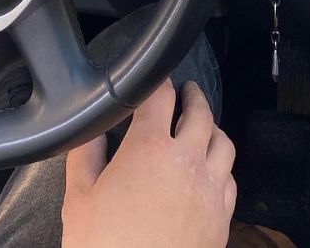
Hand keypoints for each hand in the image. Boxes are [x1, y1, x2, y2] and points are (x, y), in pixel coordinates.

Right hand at [62, 79, 235, 247]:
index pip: (160, 96)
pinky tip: (209, 171)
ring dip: (211, 129)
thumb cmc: (104, 247)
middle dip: (192, 96)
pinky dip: (221, 166)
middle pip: (200, 112)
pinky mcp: (222, 216)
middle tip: (184, 92)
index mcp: (149, 149)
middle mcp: (186, 161)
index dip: (157, 81)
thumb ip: (86, 154)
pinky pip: (230, 178)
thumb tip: (92, 130)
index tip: (154, 79)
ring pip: (223, 143)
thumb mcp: (79, 198)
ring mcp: (210, 189)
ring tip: (201, 127)